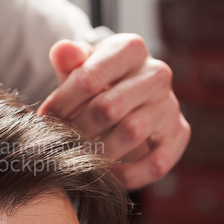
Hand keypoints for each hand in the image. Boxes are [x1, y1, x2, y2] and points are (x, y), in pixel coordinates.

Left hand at [38, 34, 190, 188]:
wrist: (126, 96)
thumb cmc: (96, 81)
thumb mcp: (79, 66)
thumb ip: (68, 58)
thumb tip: (63, 51)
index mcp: (130, 49)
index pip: (89, 77)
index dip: (61, 103)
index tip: (44, 119)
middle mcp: (156, 73)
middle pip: (108, 108)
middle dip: (76, 129)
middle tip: (58, 142)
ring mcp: (170, 104)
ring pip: (131, 133)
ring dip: (98, 151)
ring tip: (77, 156)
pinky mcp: (178, 134)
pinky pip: (155, 162)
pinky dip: (127, 175)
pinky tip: (104, 174)